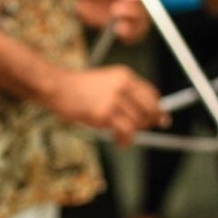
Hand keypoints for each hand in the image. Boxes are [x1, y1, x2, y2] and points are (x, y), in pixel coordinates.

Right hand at [46, 65, 168, 146]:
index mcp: (124, 75)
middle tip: (141, 130)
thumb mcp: (106, 83)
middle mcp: (122, 85)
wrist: (57, 87)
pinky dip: (125, 140)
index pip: (152, 94)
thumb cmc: (78, 87)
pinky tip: (120, 142)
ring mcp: (113, 99)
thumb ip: (125, 94)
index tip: (160, 119)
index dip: (157, 109)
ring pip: (138, 122)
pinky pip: (125, 132)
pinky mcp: (104, 113)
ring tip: (123, 137)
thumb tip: (147, 113)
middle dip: (148, 123)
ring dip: (133, 133)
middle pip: (150, 109)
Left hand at [74, 0, 149, 43]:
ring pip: (142, 22)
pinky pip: (133, 35)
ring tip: (117, 21)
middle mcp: (135, 1)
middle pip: (146, 8)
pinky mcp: (123, 28)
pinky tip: (119, 31)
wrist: (70, 1)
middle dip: (133, 9)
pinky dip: (130, 35)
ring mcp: (129, 16)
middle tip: (116, 8)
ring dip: (132, 22)